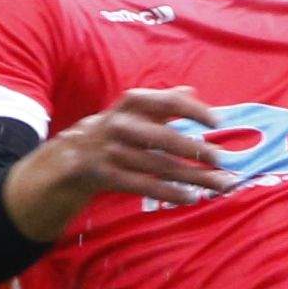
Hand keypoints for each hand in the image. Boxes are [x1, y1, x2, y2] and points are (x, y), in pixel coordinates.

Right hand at [7, 87, 228, 240]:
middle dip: (195, 150)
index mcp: (129, 104)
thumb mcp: (132, 113)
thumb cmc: (112, 132)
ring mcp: (110, 151)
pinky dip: (169, 193)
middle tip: (221, 159)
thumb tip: (193, 90)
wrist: (66, 158)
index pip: (164, 101)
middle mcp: (119, 124)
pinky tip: (192, 198)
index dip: (192, 110)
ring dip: (192, 177)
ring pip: (158, 166)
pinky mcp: (104, 175)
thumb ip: (162, 103)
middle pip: (162, 138)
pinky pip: (143, 185)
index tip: (217, 122)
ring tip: (219, 185)